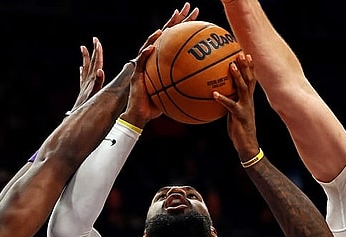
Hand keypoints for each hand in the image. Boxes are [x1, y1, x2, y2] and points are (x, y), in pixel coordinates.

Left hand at [70, 37, 104, 112]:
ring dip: (86, 57)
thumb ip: (98, 82)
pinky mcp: (83, 89)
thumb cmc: (87, 105)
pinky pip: (82, 77)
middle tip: (95, 39)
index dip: (98, 52)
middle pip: (92, 62)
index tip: (98, 42)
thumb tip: (101, 71)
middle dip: (94, 51)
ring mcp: (85, 84)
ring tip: (83, 47)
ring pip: (86, 67)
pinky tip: (81, 68)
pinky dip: (82, 71)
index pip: (96, 63)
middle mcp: (88, 79)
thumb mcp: (95, 93)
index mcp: (93, 79)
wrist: (77, 114)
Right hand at [122, 3, 199, 126]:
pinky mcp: (136, 74)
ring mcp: (143, 65)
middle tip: (187, 7)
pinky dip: (146, 53)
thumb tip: (210, 89)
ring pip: (150, 43)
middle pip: (166, 34)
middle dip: (177, 19)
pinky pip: (140, 61)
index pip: (176, 39)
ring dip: (158, 34)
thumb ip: (188, 88)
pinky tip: (152, 47)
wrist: (140, 115)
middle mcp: (153, 59)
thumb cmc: (157, 107)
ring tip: (166, 27)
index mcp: (162, 62)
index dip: (186, 26)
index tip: (197, 15)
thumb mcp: (176, 96)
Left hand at [214, 53, 258, 159]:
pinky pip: (230, 105)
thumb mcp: (233, 113)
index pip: (251, 80)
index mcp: (248, 99)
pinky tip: (214, 94)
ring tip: (231, 66)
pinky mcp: (240, 116)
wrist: (247, 145)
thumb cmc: (238, 129)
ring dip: (237, 76)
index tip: (246, 54)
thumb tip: (214, 95)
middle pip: (250, 79)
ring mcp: (245, 107)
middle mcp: (249, 101)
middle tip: (240, 53)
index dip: (250, 67)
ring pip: (243, 88)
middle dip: (246, 66)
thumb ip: (228, 103)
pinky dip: (222, 99)